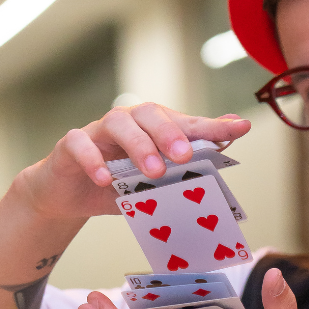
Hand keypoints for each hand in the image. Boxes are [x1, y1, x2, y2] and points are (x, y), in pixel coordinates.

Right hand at [14, 103, 250, 222]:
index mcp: (152, 129)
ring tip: (153, 172)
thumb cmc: (116, 185)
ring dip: (138, 145)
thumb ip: (184, 167)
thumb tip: (226, 149)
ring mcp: (97, 132)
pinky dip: (93, 161)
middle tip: (184, 157)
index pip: (184, 122)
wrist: (68, 196)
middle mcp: (127, 123)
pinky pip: (80, 144)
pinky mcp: (70, 146)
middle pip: (149, 113)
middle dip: (170, 133)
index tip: (240, 129)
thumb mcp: (154, 182)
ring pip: (117, 123)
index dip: (211, 125)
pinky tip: (105, 179)